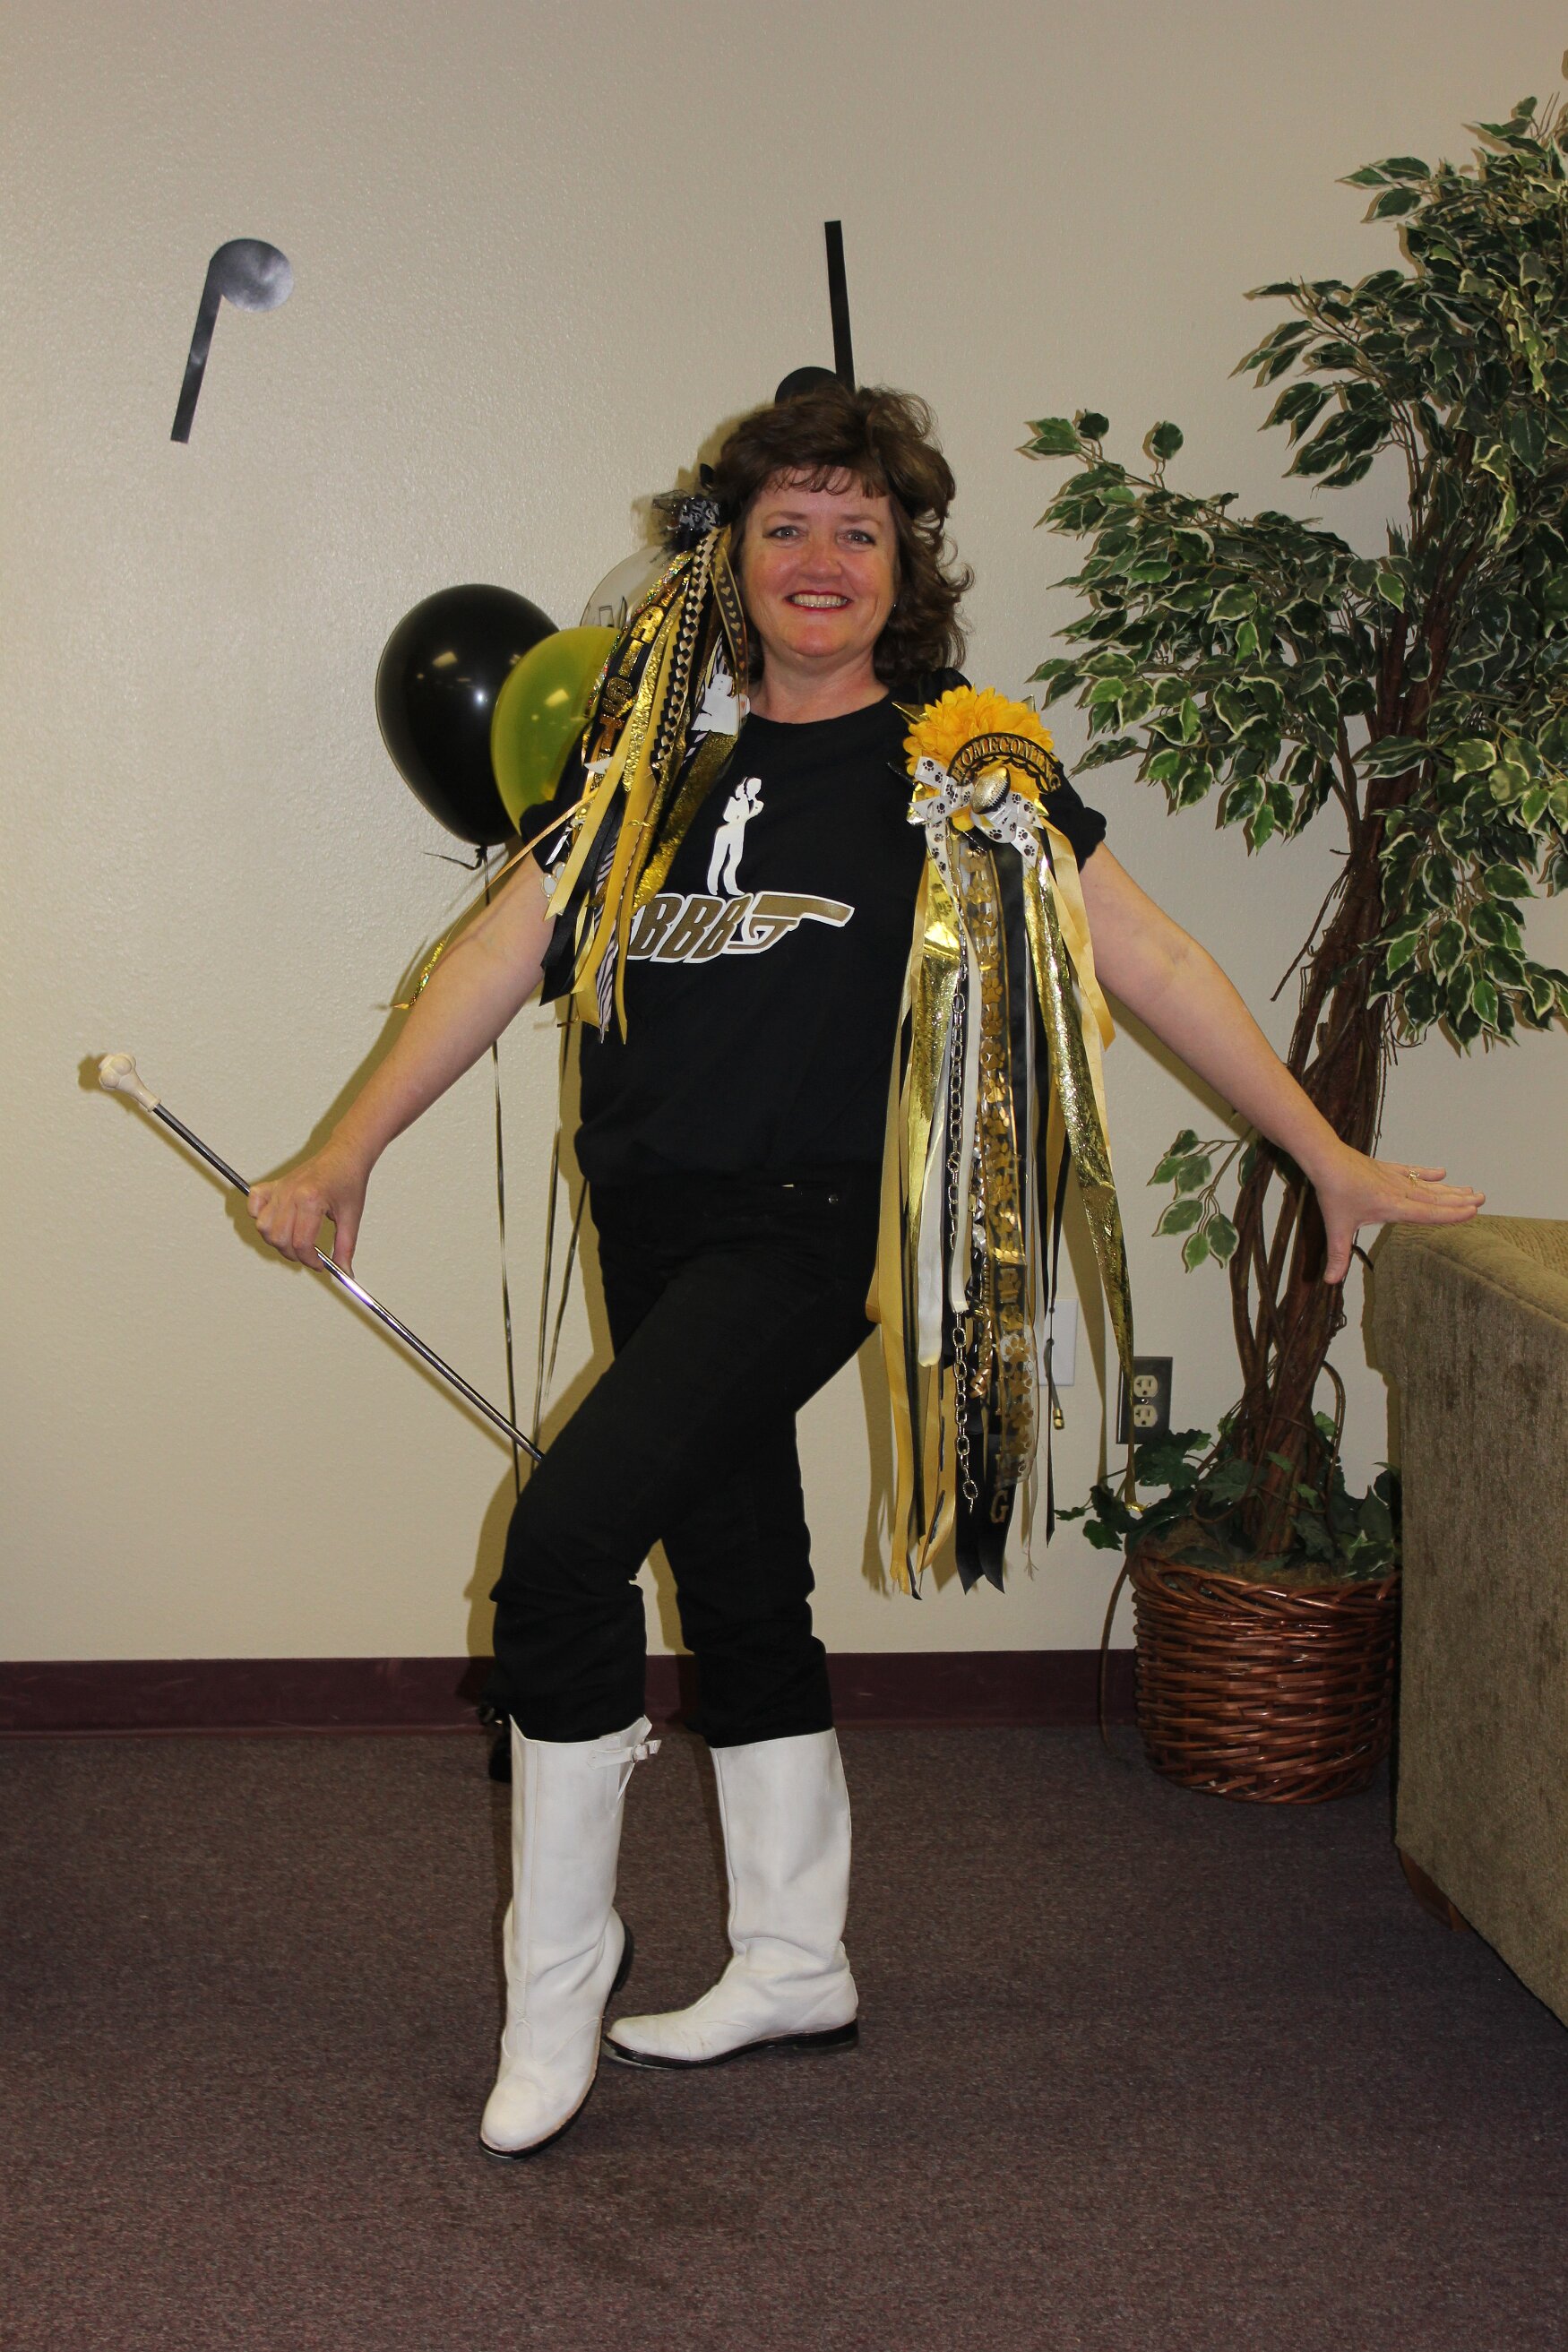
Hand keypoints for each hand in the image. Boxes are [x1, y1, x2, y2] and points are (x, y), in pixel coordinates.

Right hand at [248, 1140, 369, 1273]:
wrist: (345, 1154)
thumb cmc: (349, 1180)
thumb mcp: (352, 1217)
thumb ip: (345, 1247)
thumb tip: (344, 1271)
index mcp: (311, 1201)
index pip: (301, 1243)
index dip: (310, 1260)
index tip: (320, 1265)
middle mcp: (291, 1194)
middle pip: (278, 1238)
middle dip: (293, 1254)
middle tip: (309, 1255)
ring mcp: (280, 1188)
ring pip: (263, 1226)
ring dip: (276, 1240)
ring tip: (294, 1241)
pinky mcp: (274, 1184)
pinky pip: (254, 1202)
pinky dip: (257, 1215)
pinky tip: (275, 1221)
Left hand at [1311, 1146, 1484, 1283]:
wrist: (1327, 1159)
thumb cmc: (1334, 1192)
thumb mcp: (1336, 1228)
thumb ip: (1338, 1255)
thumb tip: (1330, 1281)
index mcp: (1393, 1207)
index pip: (1429, 1214)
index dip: (1452, 1214)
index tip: (1473, 1212)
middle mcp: (1400, 1192)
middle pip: (1436, 1198)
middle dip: (1460, 1201)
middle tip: (1482, 1199)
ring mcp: (1395, 1179)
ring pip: (1428, 1186)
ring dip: (1450, 1189)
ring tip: (1471, 1190)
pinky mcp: (1387, 1169)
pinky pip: (1413, 1171)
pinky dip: (1427, 1173)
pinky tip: (1442, 1172)